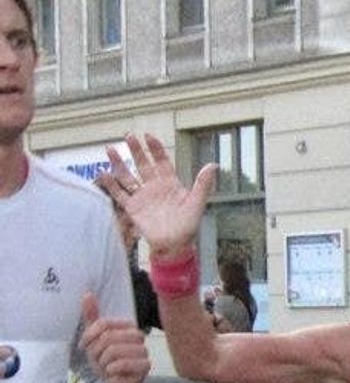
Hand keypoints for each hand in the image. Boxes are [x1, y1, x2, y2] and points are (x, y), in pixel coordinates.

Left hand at [79, 293, 149, 382]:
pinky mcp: (145, 366)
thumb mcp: (94, 338)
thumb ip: (92, 316)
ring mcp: (143, 351)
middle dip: (97, 351)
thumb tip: (87, 294)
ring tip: (106, 366)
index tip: (85, 346)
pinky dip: (112, 369)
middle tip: (98, 360)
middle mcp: (138, 336)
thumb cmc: (106, 359)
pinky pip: (123, 363)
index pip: (104, 324)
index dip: (90, 335)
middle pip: (109, 337)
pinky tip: (112, 373)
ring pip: (114, 350)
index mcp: (127, 326)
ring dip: (104, 362)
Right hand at [104, 134, 215, 258]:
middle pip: (143, 164)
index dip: (155, 149)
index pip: (161, 161)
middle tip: (129, 136)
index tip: (148, 136)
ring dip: (119, 163)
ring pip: (128, 176)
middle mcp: (154, 187)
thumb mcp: (197, 204)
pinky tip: (103, 174)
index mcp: (170, 184)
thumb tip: (213, 165)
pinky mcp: (133, 208)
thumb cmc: (188, 227)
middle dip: (136, 150)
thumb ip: (203, 184)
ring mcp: (142, 197)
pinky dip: (111, 185)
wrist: (174, 246)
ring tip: (110, 149)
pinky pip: (120, 194)